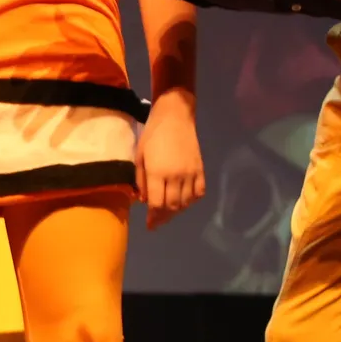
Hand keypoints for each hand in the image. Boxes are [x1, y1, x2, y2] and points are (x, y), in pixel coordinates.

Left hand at [133, 94, 204, 229]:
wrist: (175, 117)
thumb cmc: (152, 134)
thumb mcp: (139, 156)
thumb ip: (141, 180)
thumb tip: (143, 200)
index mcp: (157, 173)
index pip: (156, 204)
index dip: (153, 217)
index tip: (149, 225)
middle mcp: (176, 177)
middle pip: (172, 207)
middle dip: (163, 217)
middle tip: (157, 220)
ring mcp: (190, 174)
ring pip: (186, 202)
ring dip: (177, 210)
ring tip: (168, 211)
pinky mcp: (201, 170)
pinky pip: (199, 193)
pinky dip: (192, 200)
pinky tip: (184, 200)